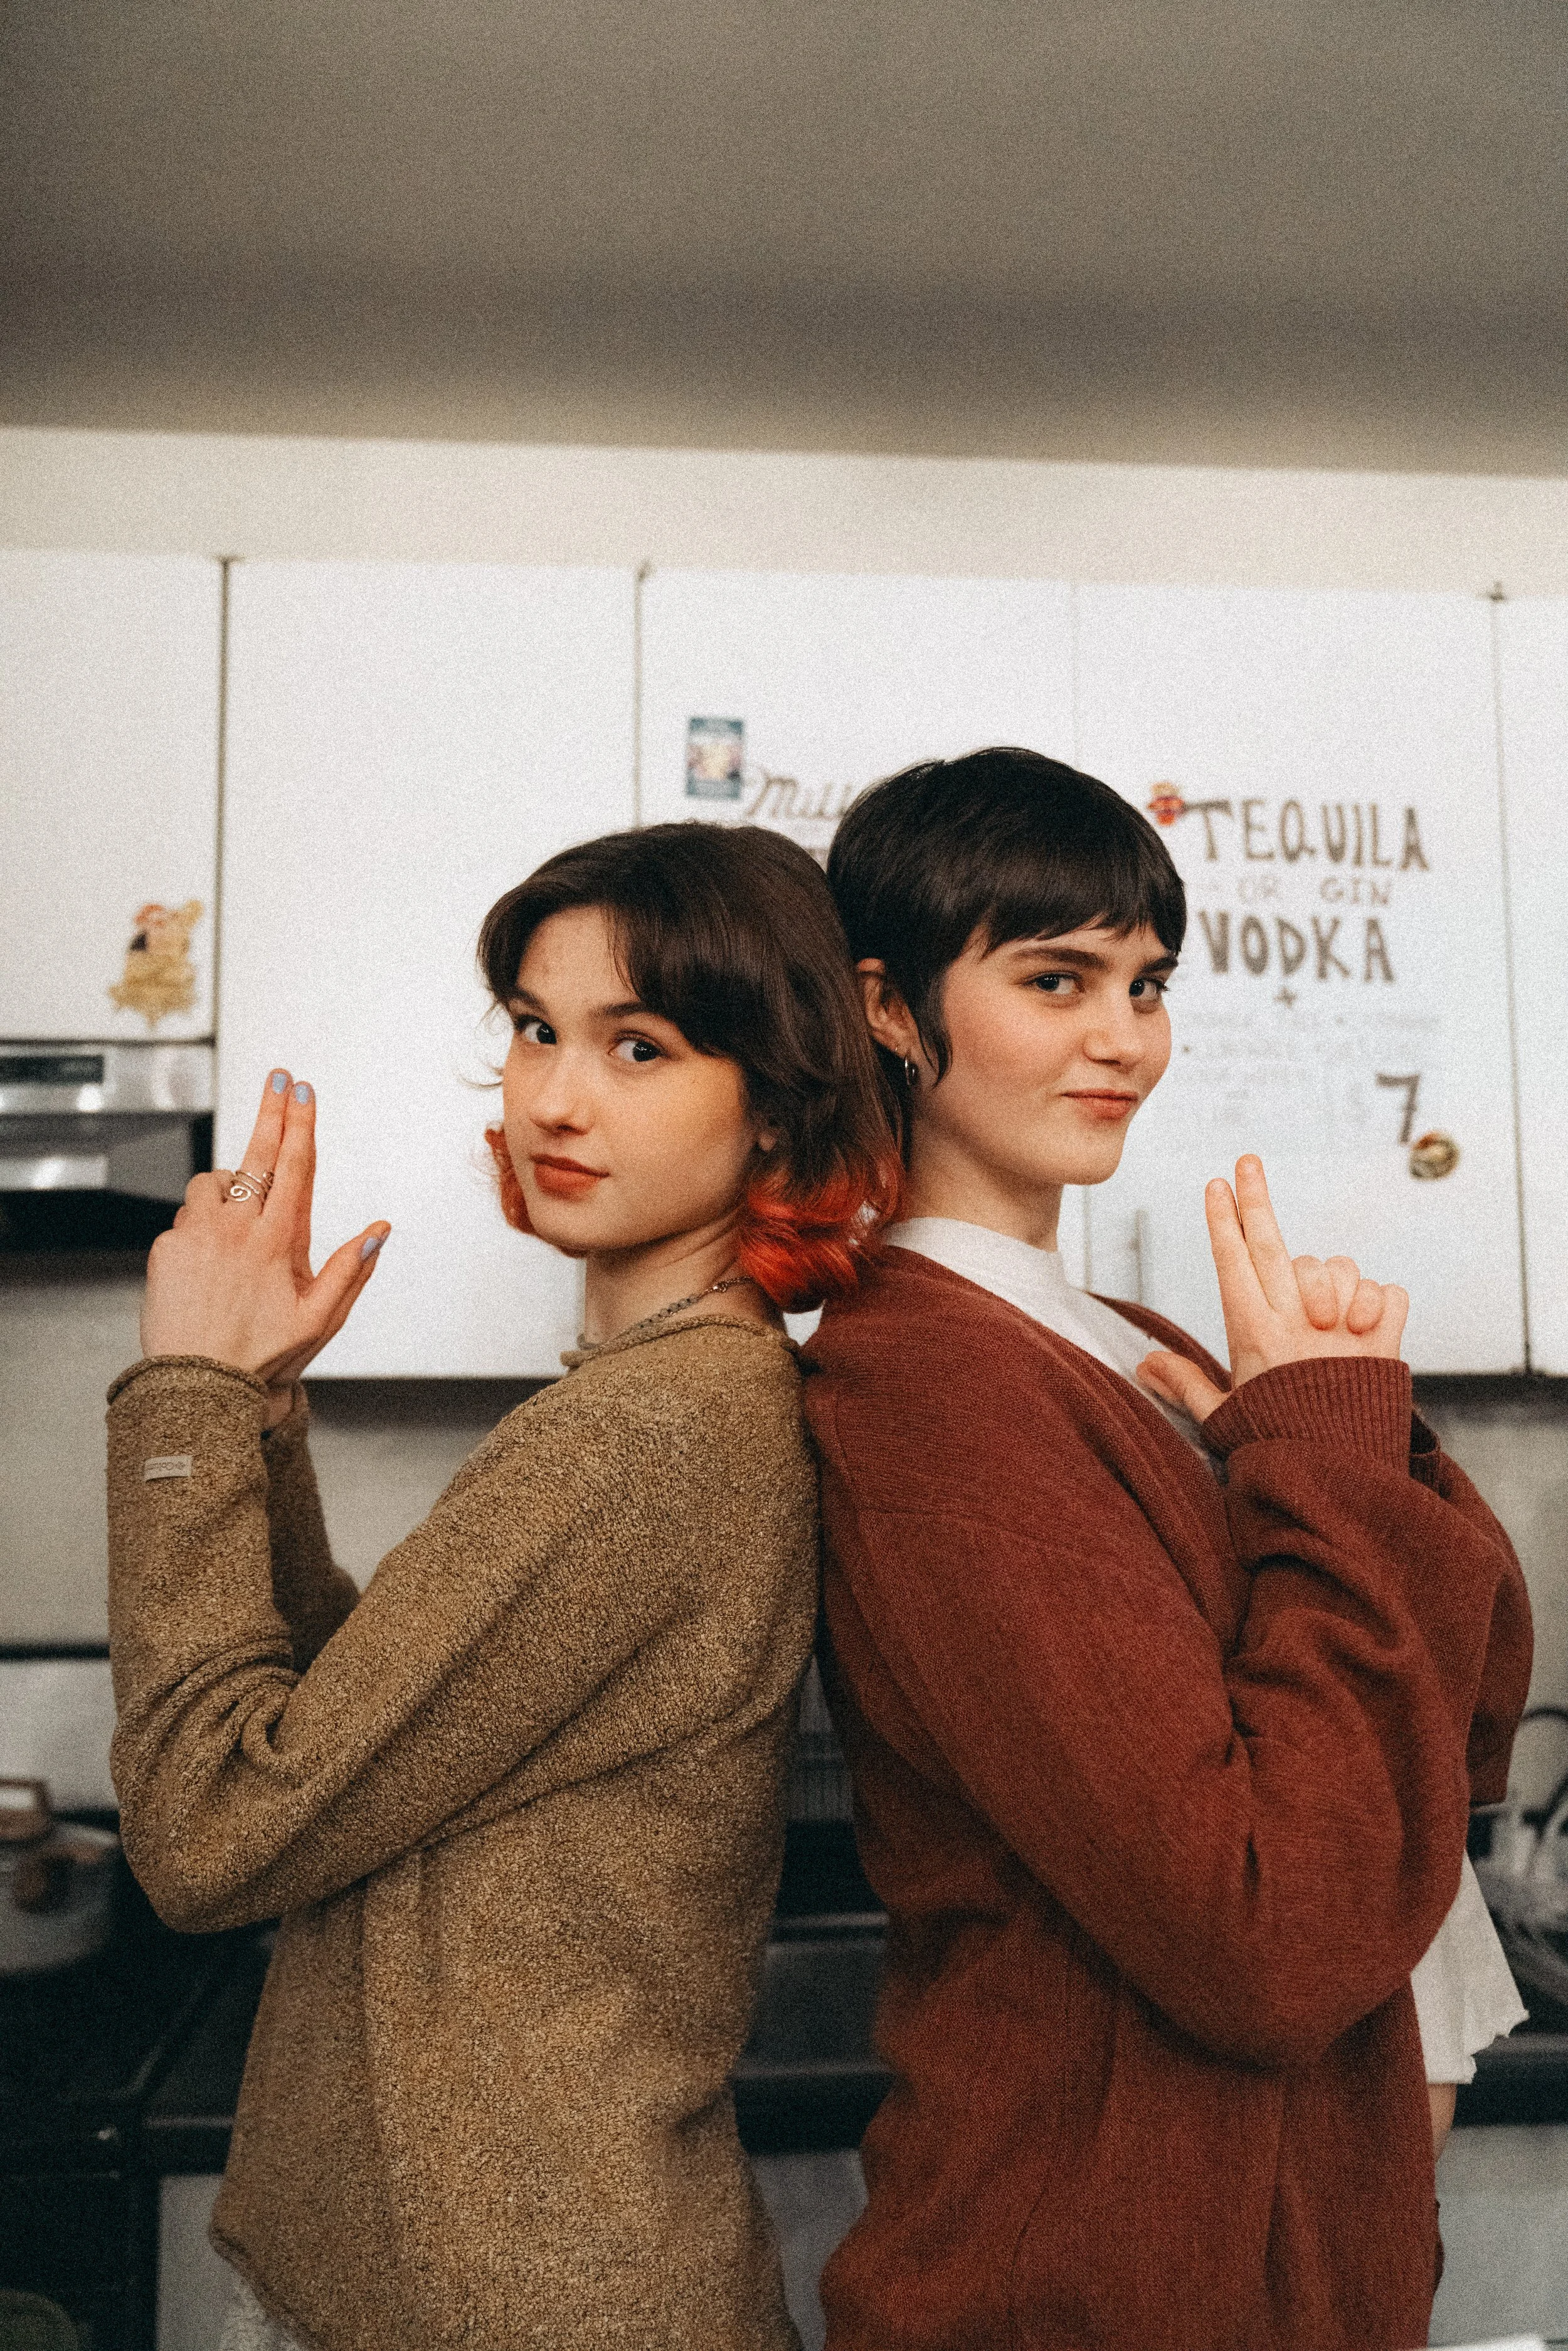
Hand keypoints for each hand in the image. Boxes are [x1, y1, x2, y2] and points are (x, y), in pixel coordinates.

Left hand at [142, 1069, 389, 1416]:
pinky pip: (186, 1218)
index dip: (301, 1124)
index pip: (294, 1167)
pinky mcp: (167, 1247)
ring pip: (213, 1183)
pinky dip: (199, 1224)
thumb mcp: (320, 1319)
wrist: (197, 1383)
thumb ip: (352, 1268)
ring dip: (228, 1185)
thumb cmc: (261, 1356)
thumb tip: (379, 1229)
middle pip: (258, 1153)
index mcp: (278, 1241)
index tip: (304, 1092)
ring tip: (238, 1219)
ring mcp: (198, 1234)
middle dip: (272, 1110)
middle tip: (279, 1077)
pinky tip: (208, 1259)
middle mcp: (237, 1229)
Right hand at [1136, 1154, 1407, 1424]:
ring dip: (1335, 1279)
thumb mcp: (1222, 1416)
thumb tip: (1142, 1365)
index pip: (1232, 1262)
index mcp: (1253, 1335)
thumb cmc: (1277, 1446)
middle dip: (1256, 1200)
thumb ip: (1186, 1383)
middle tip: (1248, 1162)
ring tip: (1328, 1315)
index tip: (1216, 1184)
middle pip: (1272, 1244)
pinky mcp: (1385, 1342)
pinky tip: (1369, 1324)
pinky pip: (1389, 1293)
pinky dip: (1383, 1302)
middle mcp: (1295, 1324)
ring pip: (1339, 1266)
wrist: (1337, 1478)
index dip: (1223, 1220)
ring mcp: (1341, 1330)